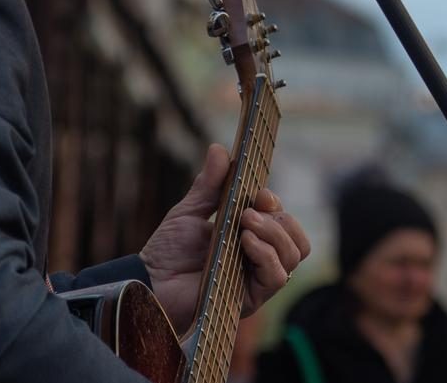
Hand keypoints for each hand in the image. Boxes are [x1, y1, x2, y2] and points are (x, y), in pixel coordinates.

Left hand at [139, 144, 311, 327]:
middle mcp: (260, 260)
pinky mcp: (250, 299)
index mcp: (250, 238)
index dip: (277, 204)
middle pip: (297, 238)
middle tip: (249, 211)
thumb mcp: (190, 211)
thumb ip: (209, 184)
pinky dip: (266, 254)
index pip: (283, 220)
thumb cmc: (167, 252)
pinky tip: (246, 242)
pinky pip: (277, 277)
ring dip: (274, 233)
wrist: (148, 282)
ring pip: (293, 255)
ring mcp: (257, 280)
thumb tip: (219, 148)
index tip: (259, 194)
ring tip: (245, 224)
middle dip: (279, 219)